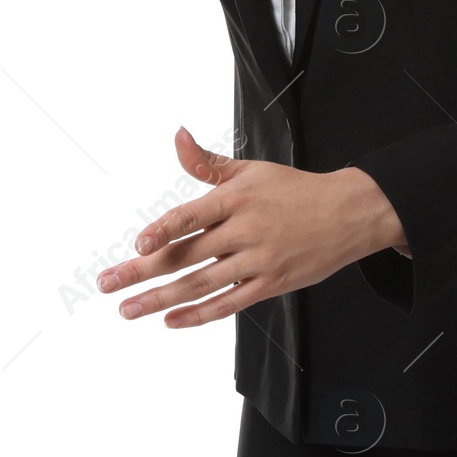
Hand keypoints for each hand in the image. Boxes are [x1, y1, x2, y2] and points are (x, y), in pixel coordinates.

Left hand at [95, 126, 392, 327]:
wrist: (348, 213)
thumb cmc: (294, 190)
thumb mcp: (250, 169)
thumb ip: (207, 163)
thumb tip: (178, 137)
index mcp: (236, 199)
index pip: (191, 216)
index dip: (163, 231)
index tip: (138, 245)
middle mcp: (244, 231)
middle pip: (186, 255)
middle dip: (142, 272)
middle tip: (109, 284)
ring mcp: (257, 261)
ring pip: (201, 284)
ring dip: (161, 299)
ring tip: (130, 308)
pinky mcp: (270, 284)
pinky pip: (229, 304)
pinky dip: (199, 314)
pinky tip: (173, 319)